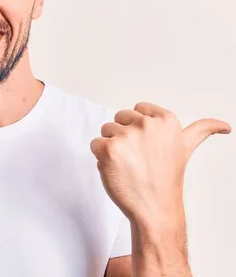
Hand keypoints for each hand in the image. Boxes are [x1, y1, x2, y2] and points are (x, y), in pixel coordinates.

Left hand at [90, 102, 230, 226]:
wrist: (154, 208)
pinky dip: (101, 157)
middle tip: (138, 158)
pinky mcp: (109, 148)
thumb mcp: (186, 148)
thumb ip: (202, 130)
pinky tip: (117, 170)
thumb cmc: (166, 178)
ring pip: (106, 131)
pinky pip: (95, 144)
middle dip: (124, 137)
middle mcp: (147, 124)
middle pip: (119, 118)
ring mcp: (127, 136)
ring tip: (129, 165)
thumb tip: (225, 126)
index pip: (136, 110)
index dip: (137, 128)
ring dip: (112, 147)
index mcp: (166, 120)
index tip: (148, 146)